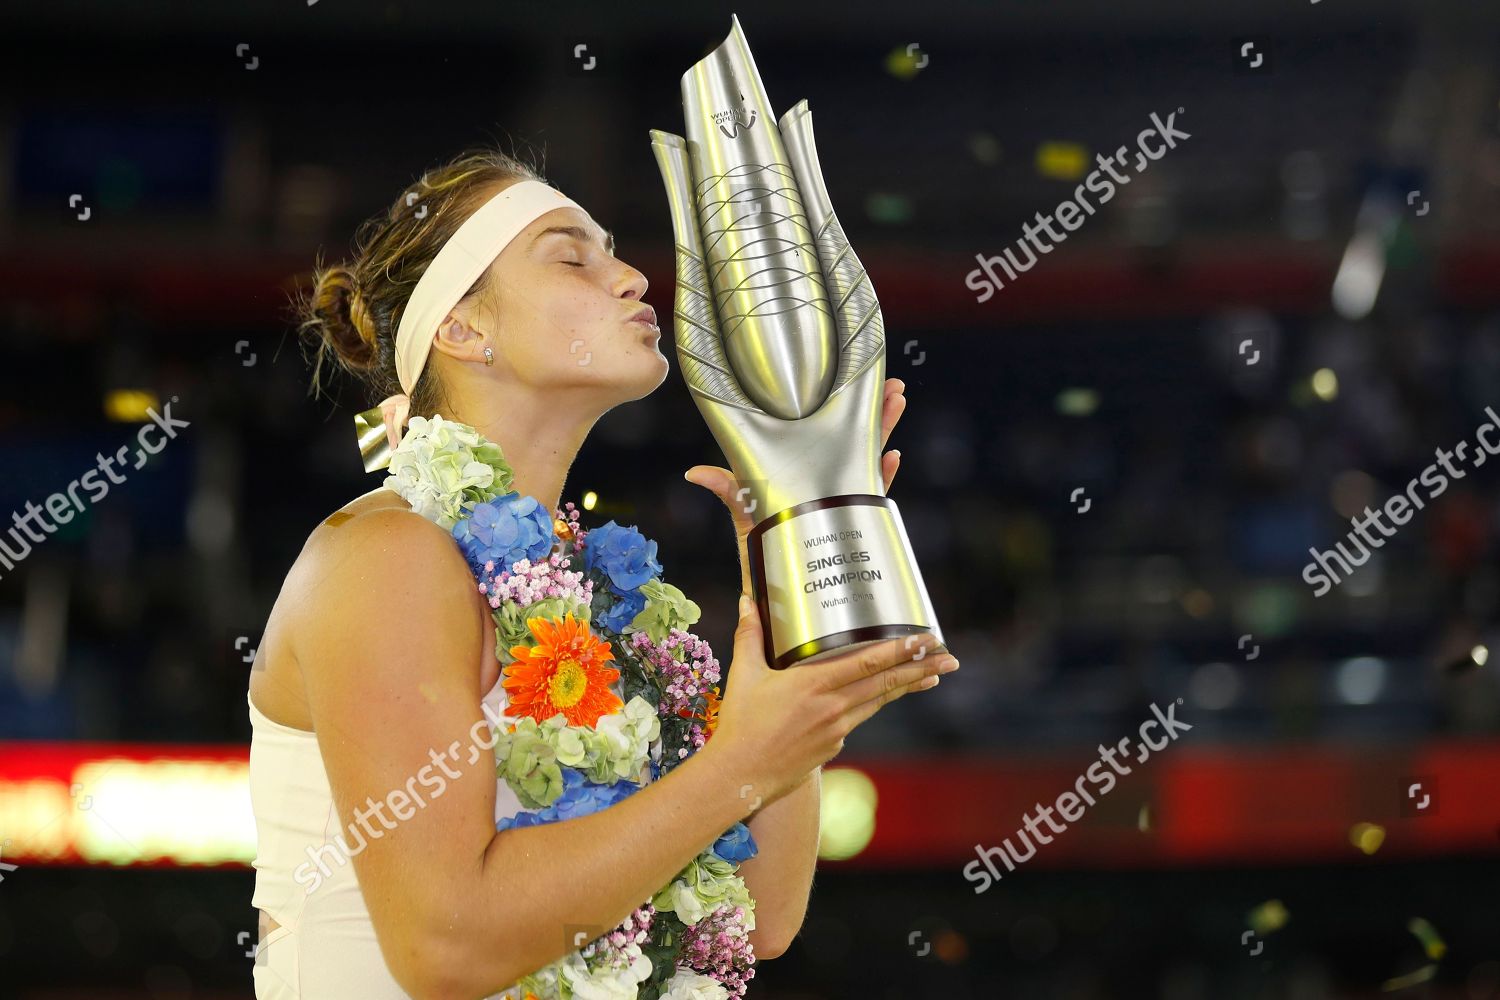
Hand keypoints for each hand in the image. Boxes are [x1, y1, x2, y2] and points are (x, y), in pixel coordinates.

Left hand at [683, 377, 907, 595]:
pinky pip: (870, 493)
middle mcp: (823, 476)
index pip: (823, 430)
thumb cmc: (757, 534)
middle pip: (853, 438)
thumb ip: (726, 487)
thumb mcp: (742, 504)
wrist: (770, 573)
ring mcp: (839, 494)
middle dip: (874, 411)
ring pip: (867, 458)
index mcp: (800, 466)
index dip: (839, 406)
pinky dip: (882, 476)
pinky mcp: (848, 516)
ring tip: (896, 405)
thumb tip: (695, 473)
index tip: (853, 380)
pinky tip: (892, 458)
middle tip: (890, 387)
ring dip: (883, 432)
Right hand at [707, 591, 955, 811]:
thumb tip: (746, 600)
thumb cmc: (740, 724)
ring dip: (906, 687)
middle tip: (951, 657)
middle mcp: (833, 707)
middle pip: (886, 683)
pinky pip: (857, 718)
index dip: (902, 650)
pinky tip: (874, 697)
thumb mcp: (745, 674)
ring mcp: (837, 729)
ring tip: (932, 676)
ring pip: (878, 701)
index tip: (928, 640)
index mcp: (814, 684)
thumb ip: (750, 635)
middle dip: (922, 668)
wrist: (740, 775)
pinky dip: (869, 704)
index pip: (869, 662)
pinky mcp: (834, 746)